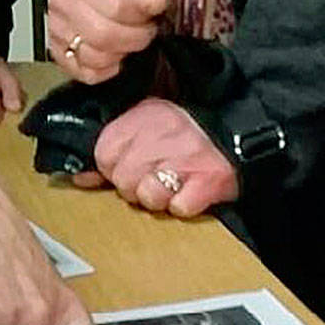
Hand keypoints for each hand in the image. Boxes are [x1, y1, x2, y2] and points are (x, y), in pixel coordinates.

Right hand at [46, 0, 166, 83]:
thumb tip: (154, 5)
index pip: (117, 6)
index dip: (142, 15)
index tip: (152, 12)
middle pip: (103, 35)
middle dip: (136, 37)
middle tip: (145, 29)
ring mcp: (56, 27)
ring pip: (94, 58)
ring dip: (122, 53)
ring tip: (129, 38)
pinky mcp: (58, 51)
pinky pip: (87, 73)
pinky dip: (108, 69)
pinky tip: (114, 52)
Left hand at [87, 96, 237, 216]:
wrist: (244, 129)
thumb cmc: (191, 130)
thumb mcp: (149, 126)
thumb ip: (113, 151)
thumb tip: (79, 176)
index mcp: (144, 116)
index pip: (104, 153)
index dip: (113, 167)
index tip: (129, 165)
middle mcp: (163, 135)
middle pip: (123, 181)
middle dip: (135, 186)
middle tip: (155, 176)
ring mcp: (187, 159)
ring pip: (148, 197)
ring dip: (159, 197)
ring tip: (174, 181)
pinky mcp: (209, 181)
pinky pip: (180, 207)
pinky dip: (185, 204)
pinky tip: (191, 189)